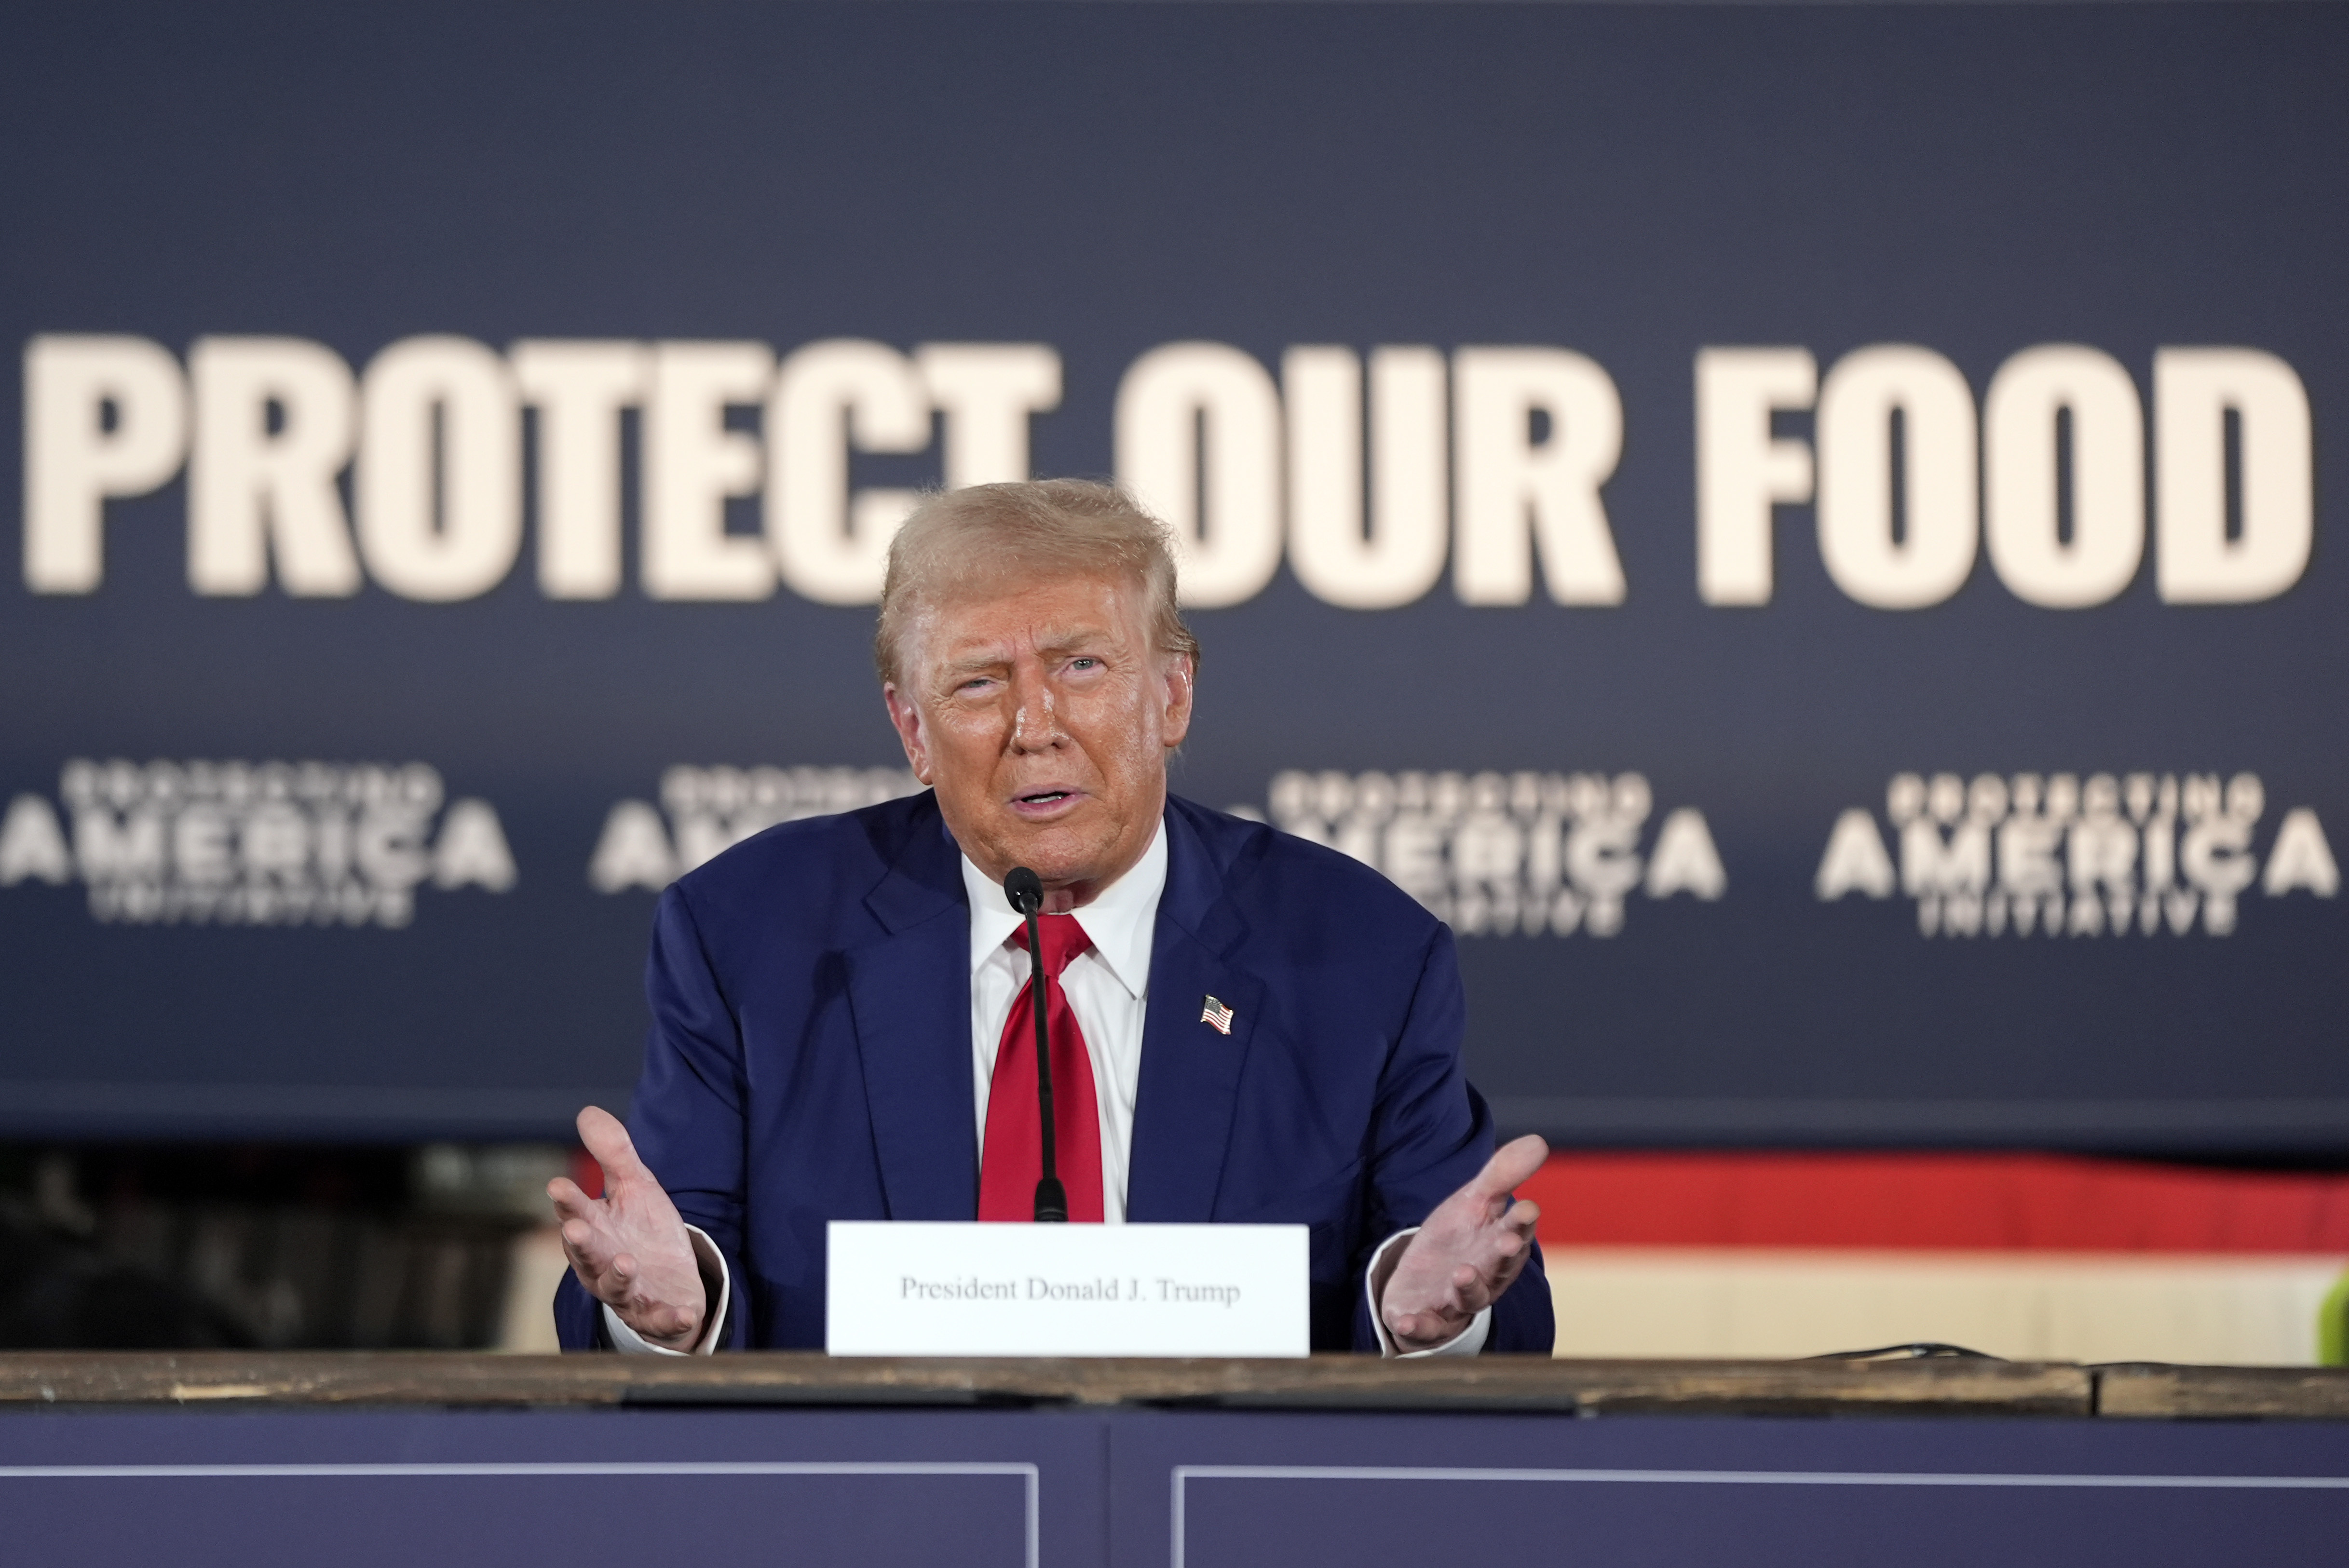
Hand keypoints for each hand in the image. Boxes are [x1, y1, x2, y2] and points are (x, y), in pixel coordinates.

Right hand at [546, 1106, 706, 1349]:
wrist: (670, 1280)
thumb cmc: (643, 1231)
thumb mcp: (635, 1187)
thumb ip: (613, 1154)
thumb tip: (586, 1112)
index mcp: (596, 1229)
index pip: (577, 1212)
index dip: (568, 1201)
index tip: (558, 1186)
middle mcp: (602, 1263)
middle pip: (587, 1253)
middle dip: (581, 1242)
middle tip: (573, 1229)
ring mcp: (627, 1292)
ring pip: (615, 1288)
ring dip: (617, 1276)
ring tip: (625, 1262)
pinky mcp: (655, 1314)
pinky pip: (660, 1320)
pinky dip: (669, 1319)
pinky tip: (683, 1314)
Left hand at [1379, 1134, 1547, 1351]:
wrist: (1421, 1282)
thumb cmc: (1457, 1240)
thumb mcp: (1473, 1203)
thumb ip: (1501, 1176)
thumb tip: (1539, 1141)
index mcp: (1498, 1245)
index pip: (1515, 1231)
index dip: (1521, 1222)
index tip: (1527, 1207)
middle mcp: (1484, 1277)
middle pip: (1497, 1268)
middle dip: (1503, 1256)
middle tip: (1509, 1241)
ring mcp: (1455, 1302)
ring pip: (1468, 1299)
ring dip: (1468, 1288)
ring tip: (1463, 1273)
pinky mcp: (1427, 1320)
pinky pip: (1424, 1327)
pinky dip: (1417, 1326)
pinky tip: (1406, 1321)